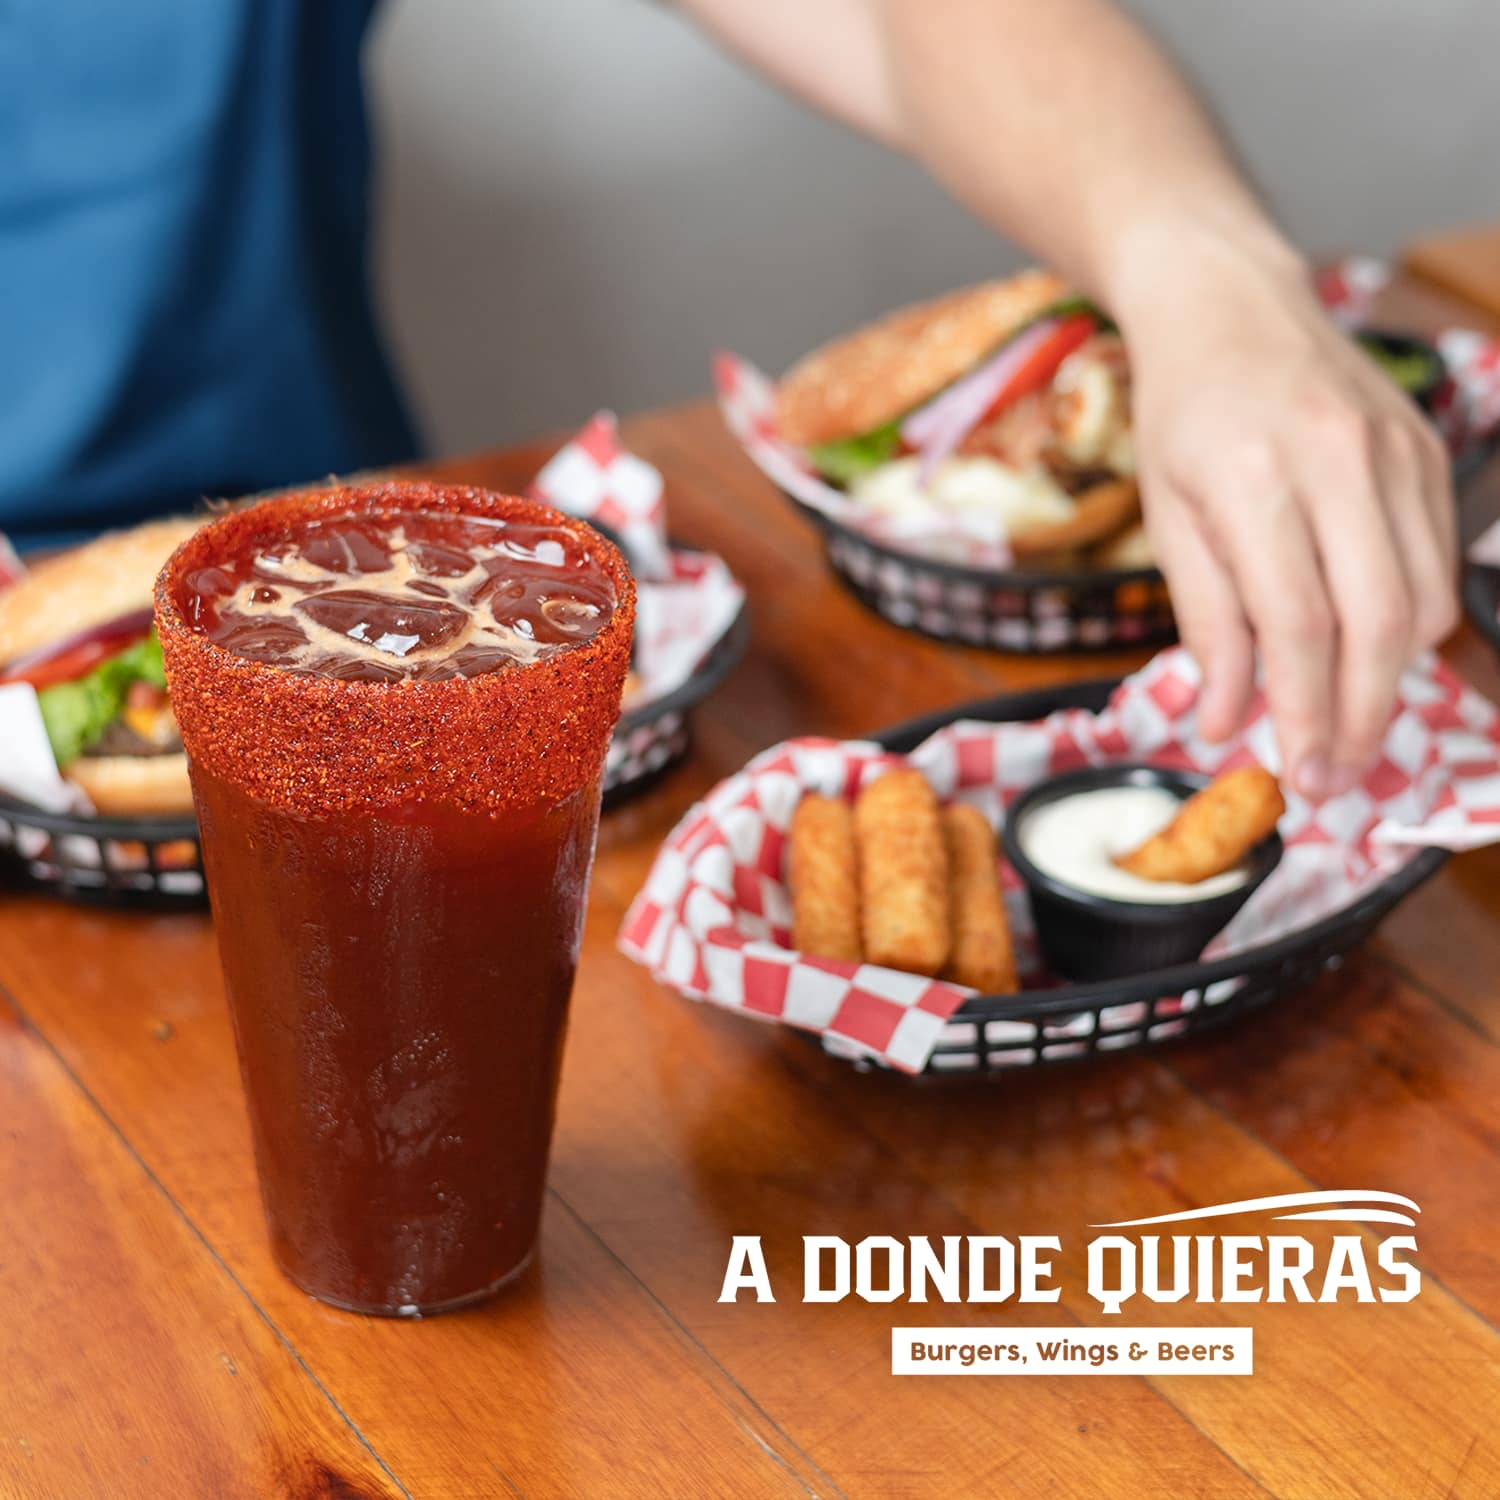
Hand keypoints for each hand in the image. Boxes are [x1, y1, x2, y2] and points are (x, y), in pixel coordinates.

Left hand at [1118, 233, 1457, 799]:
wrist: (1230, 307)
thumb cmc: (1183, 417)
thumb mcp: (1167, 518)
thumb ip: (1205, 621)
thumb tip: (1226, 721)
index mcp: (1253, 475)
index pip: (1295, 622)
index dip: (1301, 709)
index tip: (1295, 770)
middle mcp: (1337, 459)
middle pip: (1376, 620)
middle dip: (1360, 715)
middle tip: (1332, 774)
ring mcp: (1394, 450)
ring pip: (1420, 597)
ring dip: (1390, 678)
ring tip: (1345, 723)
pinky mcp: (1426, 450)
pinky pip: (1437, 559)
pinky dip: (1409, 621)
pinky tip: (1369, 648)